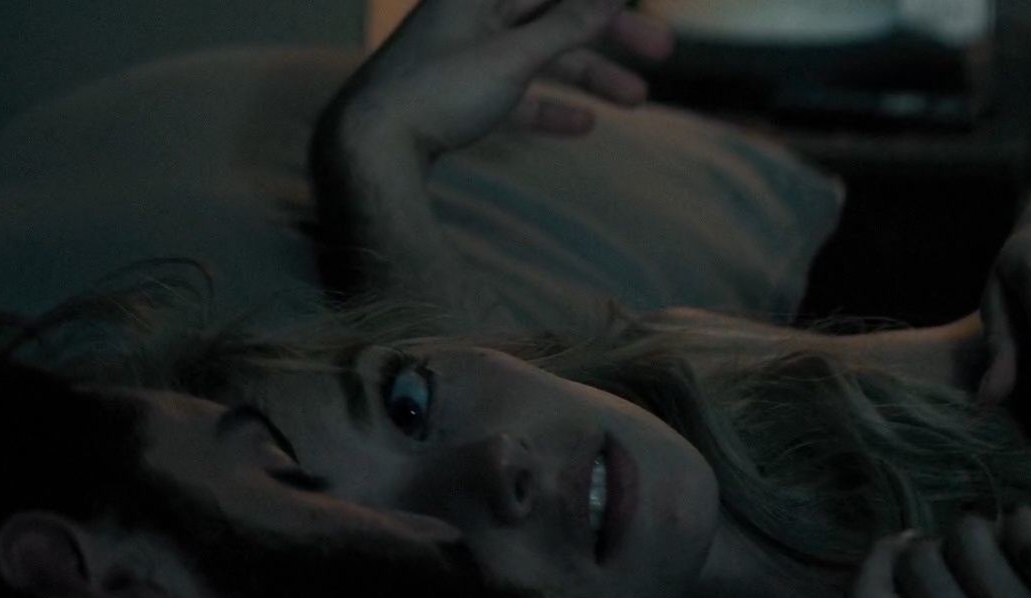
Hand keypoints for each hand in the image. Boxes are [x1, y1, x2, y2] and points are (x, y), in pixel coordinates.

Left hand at [330, 0, 674, 157]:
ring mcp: (464, 55)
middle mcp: (472, 15)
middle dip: (610, 31)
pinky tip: (584, 125)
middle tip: (663, 49)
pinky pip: (514, 94)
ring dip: (590, 75)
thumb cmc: (435, 93)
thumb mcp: (512, 55)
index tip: (637, 4)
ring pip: (540, 55)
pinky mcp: (458, 95)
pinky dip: (548, 105)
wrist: (367, 150)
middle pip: (553, 13)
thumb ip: (567, 20)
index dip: (597, 0)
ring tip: (638, 101)